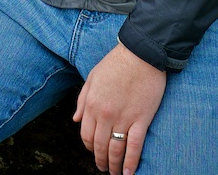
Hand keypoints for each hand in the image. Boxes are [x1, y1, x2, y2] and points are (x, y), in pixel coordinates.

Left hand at [73, 42, 166, 174]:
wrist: (141, 53)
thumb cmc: (116, 62)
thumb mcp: (92, 77)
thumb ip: (82, 99)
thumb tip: (76, 119)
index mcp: (92, 104)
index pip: (86, 135)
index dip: (89, 147)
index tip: (94, 152)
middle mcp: (105, 115)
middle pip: (100, 146)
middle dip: (100, 160)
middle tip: (103, 168)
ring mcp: (123, 118)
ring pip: (115, 150)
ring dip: (114, 165)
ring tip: (114, 173)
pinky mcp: (141, 120)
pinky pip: (134, 147)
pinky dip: (131, 162)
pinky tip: (128, 172)